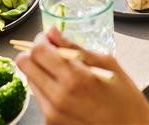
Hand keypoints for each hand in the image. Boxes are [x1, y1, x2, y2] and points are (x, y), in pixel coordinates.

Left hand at [16, 27, 148, 124]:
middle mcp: (57, 98)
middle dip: (35, 53)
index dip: (41, 40)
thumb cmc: (124, 97)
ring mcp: (52, 113)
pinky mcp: (51, 123)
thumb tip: (53, 32)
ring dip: (40, 71)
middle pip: (25, 65)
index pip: (38, 51)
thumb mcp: (105, 62)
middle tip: (50, 51)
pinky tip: (66, 89)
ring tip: (62, 72)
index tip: (49, 38)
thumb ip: (75, 47)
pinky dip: (47, 87)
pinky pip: (39, 97)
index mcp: (73, 79)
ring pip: (30, 81)